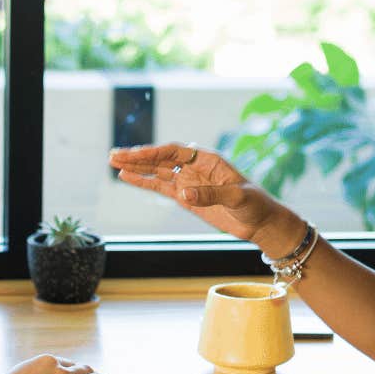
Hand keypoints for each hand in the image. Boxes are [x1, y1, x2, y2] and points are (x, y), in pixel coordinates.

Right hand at [109, 142, 303, 255]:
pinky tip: (127, 177)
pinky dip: (143, 182)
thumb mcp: (238, 198)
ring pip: (157, 171)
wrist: (261, 222)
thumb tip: (184, 194)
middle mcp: (195, 167)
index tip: (134, 155)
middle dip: (138, 157)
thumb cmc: (255, 205)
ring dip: (136, 167)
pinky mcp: (185, 197)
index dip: (154, 152)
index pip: (175, 151)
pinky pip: (160, 187)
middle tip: (114, 155)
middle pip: (161, 158)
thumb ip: (211, 194)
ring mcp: (188, 181)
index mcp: (208, 160)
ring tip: (113, 162)